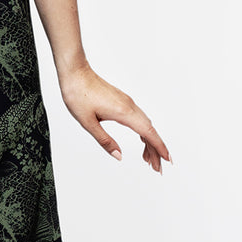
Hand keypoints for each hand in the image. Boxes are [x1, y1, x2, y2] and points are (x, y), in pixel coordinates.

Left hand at [57, 62, 171, 173]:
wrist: (75, 73)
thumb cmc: (78, 94)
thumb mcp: (88, 123)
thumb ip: (105, 141)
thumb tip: (118, 156)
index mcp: (124, 112)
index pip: (148, 133)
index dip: (159, 147)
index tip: (167, 160)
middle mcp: (129, 106)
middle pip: (150, 130)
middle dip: (156, 150)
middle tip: (157, 168)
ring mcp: (127, 102)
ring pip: (145, 124)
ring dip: (150, 141)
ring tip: (148, 159)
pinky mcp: (122, 101)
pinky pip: (139, 118)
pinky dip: (143, 131)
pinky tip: (141, 140)